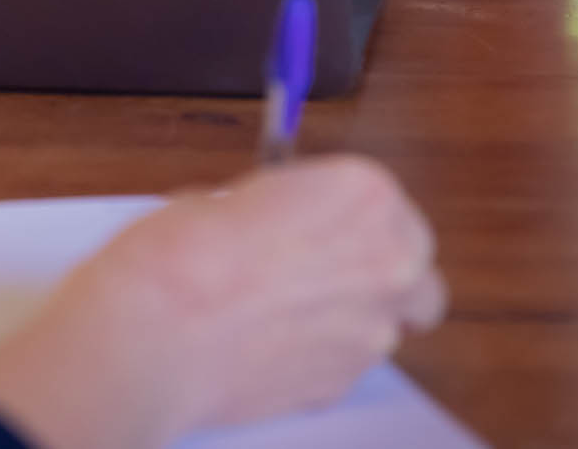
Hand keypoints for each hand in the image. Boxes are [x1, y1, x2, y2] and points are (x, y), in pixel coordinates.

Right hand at [0, 157, 444, 448]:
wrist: (161, 328)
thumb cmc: (187, 250)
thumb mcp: (239, 193)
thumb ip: (289, 211)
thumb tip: (290, 225)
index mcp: (366, 194)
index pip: (391, 204)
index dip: (359, 218)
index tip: (330, 221)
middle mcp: (387, 262)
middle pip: (416, 271)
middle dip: (380, 270)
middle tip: (329, 267)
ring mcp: (371, 330)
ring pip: (386, 324)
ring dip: (351, 316)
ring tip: (286, 309)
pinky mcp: (345, 384)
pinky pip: (349, 365)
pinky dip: (323, 355)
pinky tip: (273, 343)